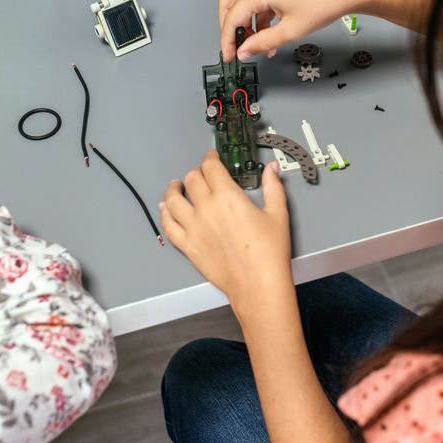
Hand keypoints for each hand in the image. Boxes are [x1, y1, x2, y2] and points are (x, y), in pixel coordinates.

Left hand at [160, 151, 291, 307]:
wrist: (258, 285)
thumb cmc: (269, 254)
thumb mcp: (278, 214)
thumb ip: (273, 187)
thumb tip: (271, 170)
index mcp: (228, 197)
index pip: (210, 167)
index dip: (210, 158)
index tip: (212, 158)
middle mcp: (206, 209)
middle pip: (192, 180)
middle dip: (196, 172)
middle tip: (201, 174)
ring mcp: (193, 228)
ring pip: (173, 200)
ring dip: (174, 189)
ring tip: (176, 185)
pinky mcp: (187, 246)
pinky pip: (168, 225)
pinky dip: (164, 214)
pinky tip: (165, 208)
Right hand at [219, 0, 379, 61]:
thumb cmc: (325, 2)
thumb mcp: (290, 31)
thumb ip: (262, 43)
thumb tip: (245, 51)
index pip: (232, 17)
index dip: (227, 40)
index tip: (229, 55)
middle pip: (229, 4)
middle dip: (229, 27)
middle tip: (235, 47)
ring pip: (242, 2)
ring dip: (244, 23)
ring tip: (254, 45)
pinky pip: (258, 0)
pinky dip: (257, 17)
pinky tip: (266, 35)